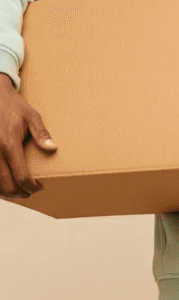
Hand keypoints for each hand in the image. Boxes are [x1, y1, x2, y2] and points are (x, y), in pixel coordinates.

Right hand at [0, 73, 56, 197]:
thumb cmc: (14, 106)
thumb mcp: (32, 116)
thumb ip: (41, 133)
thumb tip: (52, 147)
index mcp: (9, 144)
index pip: (20, 176)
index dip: (31, 187)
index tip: (40, 188)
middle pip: (5, 184)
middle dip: (20, 193)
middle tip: (31, 193)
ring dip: (7, 191)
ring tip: (20, 191)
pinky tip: (6, 183)